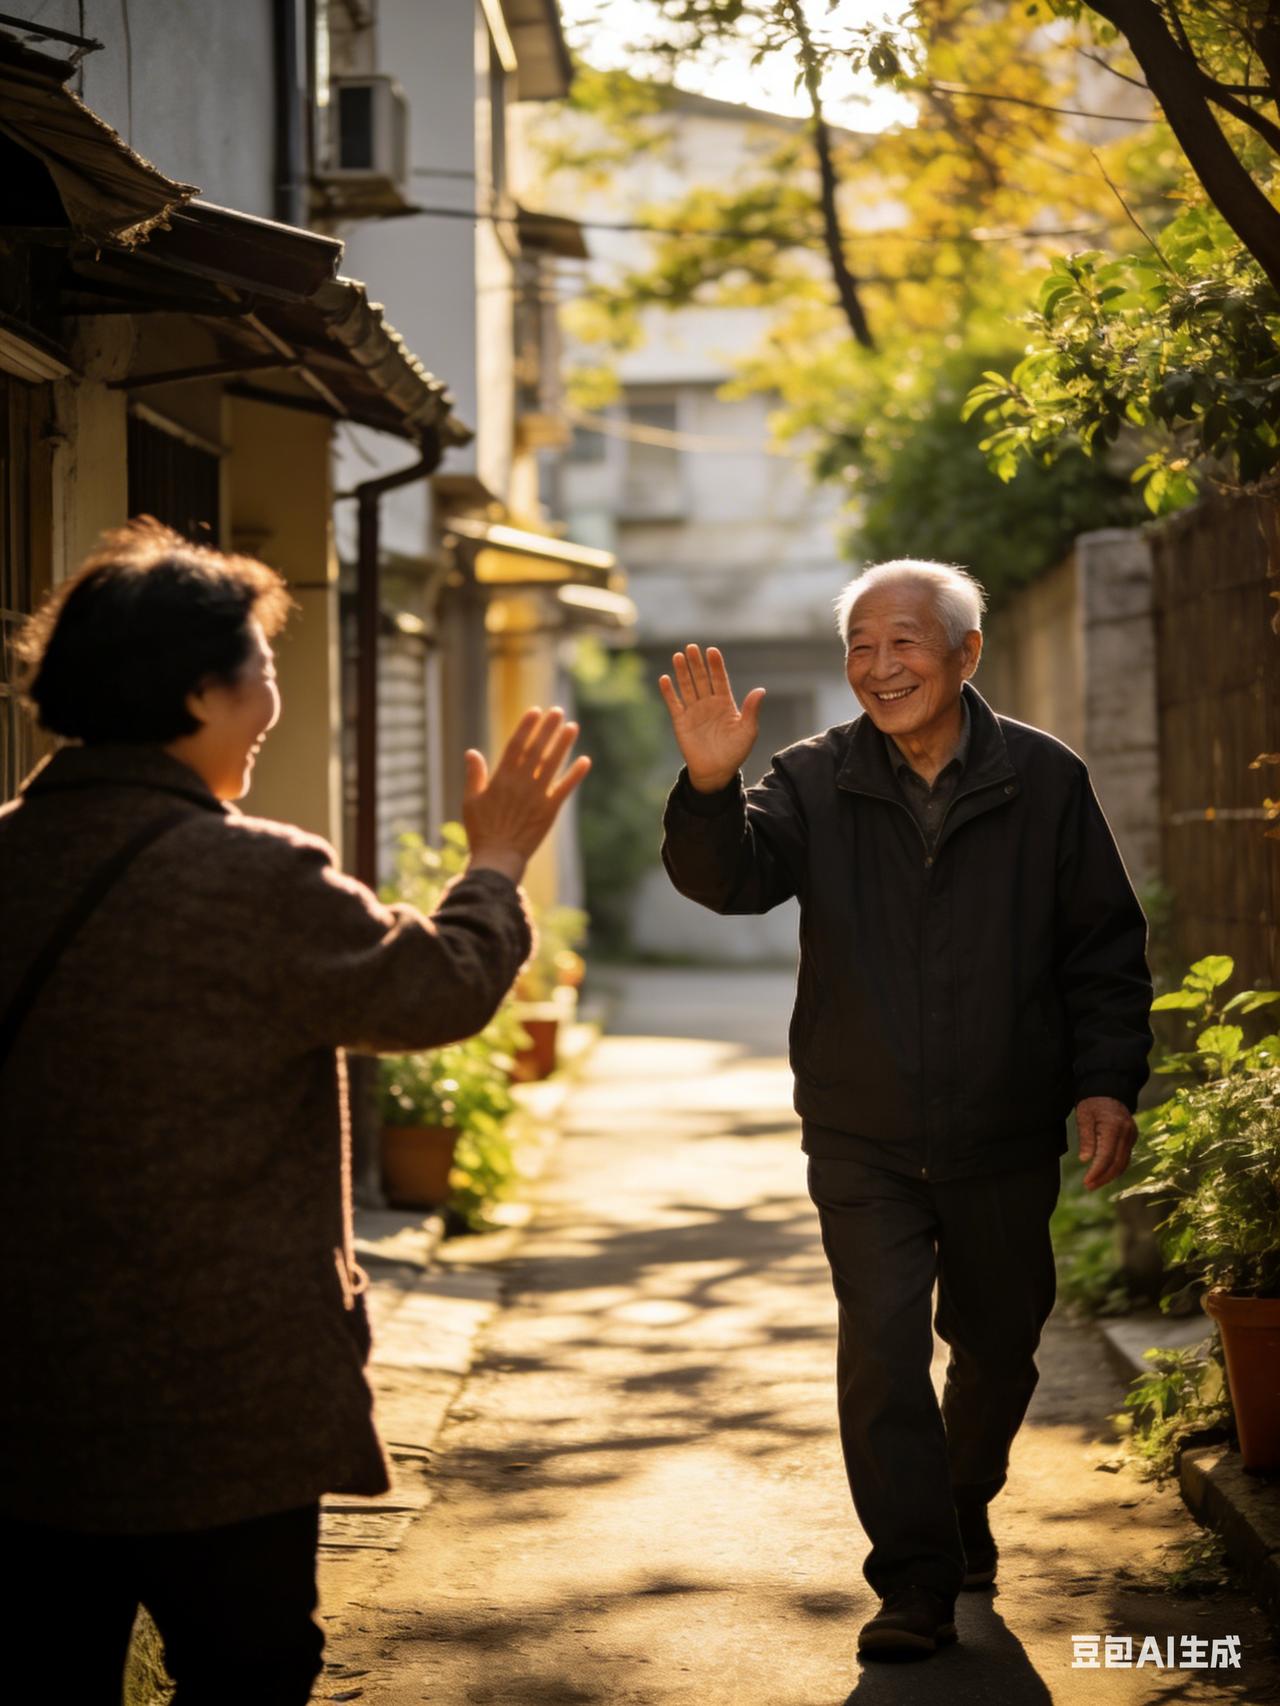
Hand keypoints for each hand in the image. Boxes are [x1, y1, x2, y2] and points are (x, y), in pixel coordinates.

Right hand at [462, 707, 590, 884]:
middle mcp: (521, 783)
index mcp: (501, 778)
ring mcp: (537, 796)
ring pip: (552, 764)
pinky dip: (575, 775)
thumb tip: (471, 752)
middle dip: (547, 729)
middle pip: (537, 749)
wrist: (498, 858)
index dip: (526, 727)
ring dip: (563, 745)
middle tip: (558, 712)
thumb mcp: (470, 801)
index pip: (516, 745)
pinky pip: (565, 789)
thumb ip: (474, 775)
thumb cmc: (481, 831)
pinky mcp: (550, 811)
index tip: (535, 711)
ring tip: (572, 727)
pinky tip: (585, 760)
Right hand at [658, 644, 765, 792]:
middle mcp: (708, 703)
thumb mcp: (748, 731)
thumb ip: (751, 710)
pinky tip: (665, 679)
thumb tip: (761, 690)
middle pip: (701, 679)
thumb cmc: (735, 752)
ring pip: (687, 687)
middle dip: (697, 663)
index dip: (716, 666)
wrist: (717, 771)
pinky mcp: (681, 721)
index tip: (712, 651)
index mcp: (725, 703)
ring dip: (682, 672)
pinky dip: (669, 692)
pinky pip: (674, 704)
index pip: (719, 679)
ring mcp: (694, 711)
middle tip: (692, 647)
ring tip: (678, 656)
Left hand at [1076, 1095, 1137, 1190]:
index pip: (1106, 1157)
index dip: (1096, 1172)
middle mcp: (1126, 1133)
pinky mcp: (1132, 1137)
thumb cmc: (1093, 1102)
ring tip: (1095, 1183)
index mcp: (1114, 1127)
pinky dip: (1116, 1167)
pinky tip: (1105, 1173)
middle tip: (1089, 1186)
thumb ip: (1086, 1138)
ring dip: (1110, 1175)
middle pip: (1117, 1163)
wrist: (1110, 1089)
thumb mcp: (1084, 1116)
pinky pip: (1125, 1157)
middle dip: (1103, 1178)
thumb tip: (1085, 1160)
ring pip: (1124, 1162)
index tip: (1086, 1182)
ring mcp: (1132, 1136)